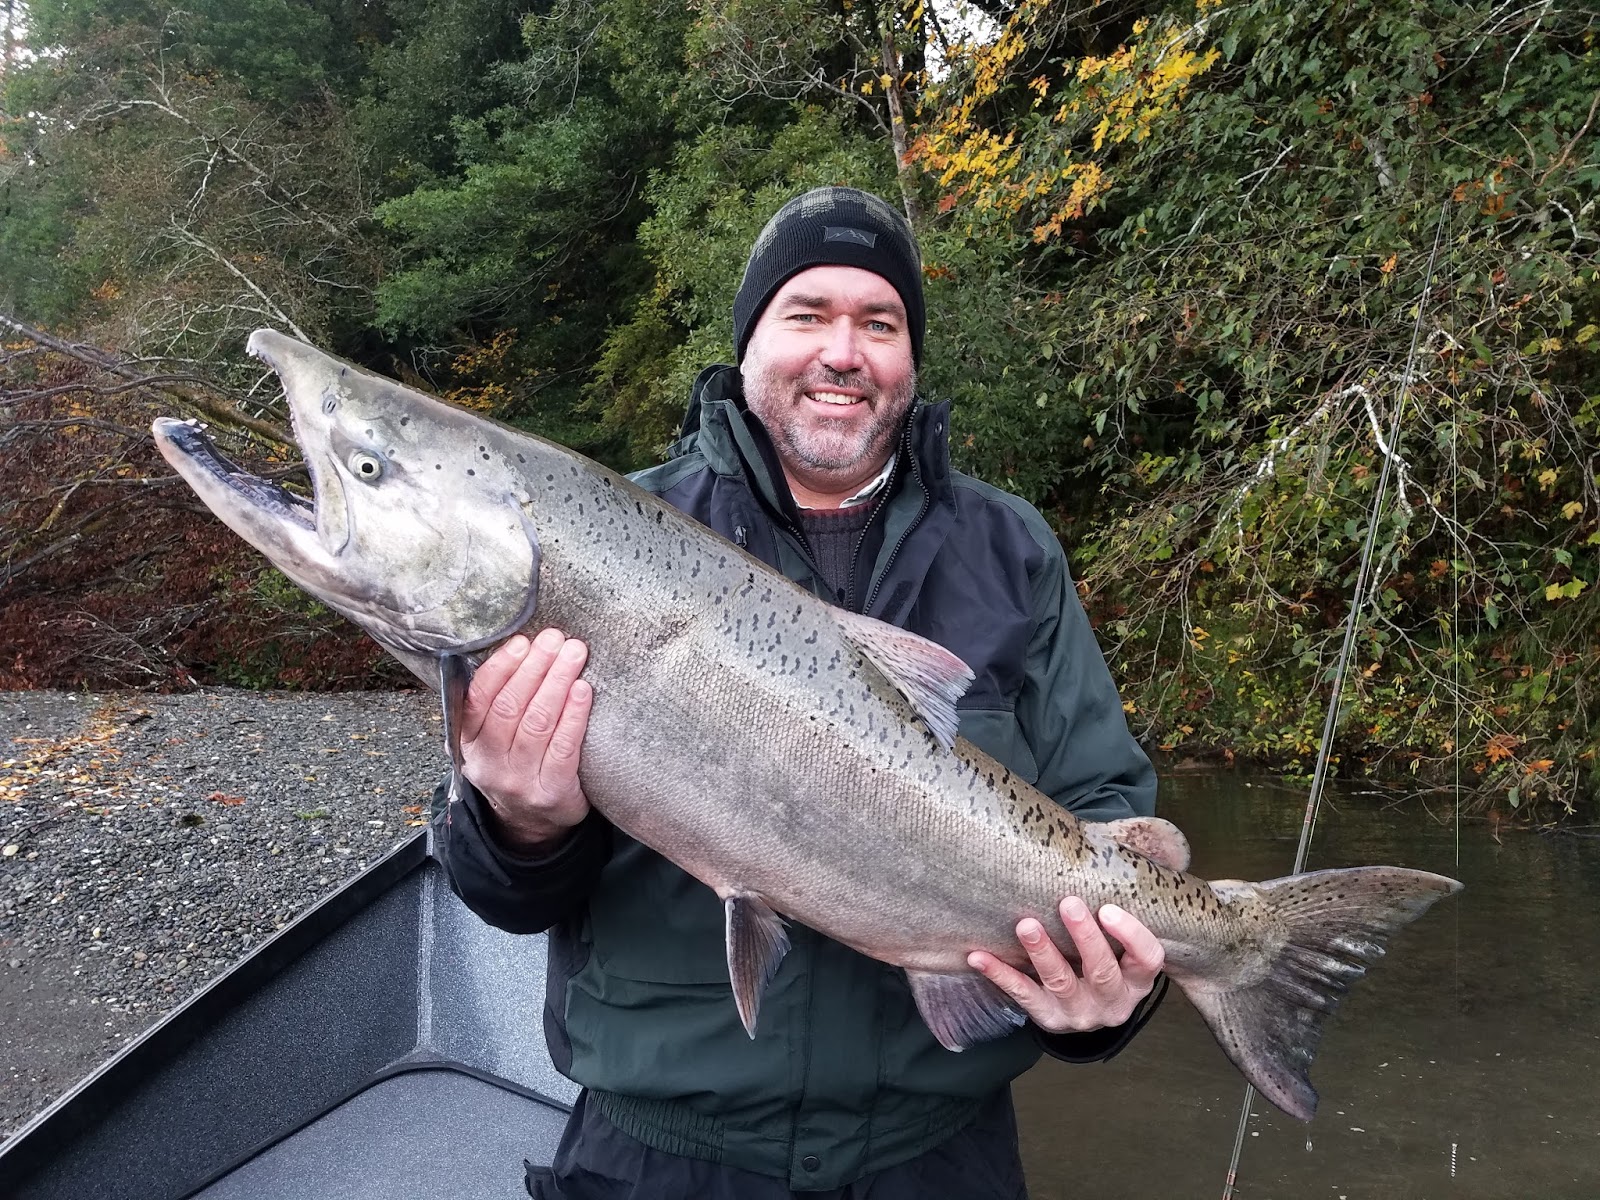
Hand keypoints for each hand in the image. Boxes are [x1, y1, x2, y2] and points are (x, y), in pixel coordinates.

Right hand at [459, 628, 592, 851]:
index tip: (523, 642)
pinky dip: (574, 715)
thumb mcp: (489, 739)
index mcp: (467, 743)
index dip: (501, 667)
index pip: (478, 699)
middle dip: (536, 666)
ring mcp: (519, 781)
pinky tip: (583, 690)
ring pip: (537, 723)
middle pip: (511, 707)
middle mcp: (488, 763)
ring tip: (573, 654)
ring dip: (557, 682)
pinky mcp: (551, 793)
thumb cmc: (514, 763)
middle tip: (556, 639)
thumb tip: (520, 647)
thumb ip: (495, 702)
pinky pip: (563, 748)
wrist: (530, 823)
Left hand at [967, 898, 1164, 1033]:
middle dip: (1084, 937)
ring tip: (1026, 925)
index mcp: (1137, 980)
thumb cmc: (1105, 958)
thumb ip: (1117, 908)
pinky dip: (1000, 975)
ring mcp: (1080, 1014)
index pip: (1147, 958)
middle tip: (1068, 904)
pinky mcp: (1049, 1018)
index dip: (1131, 935)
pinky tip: (979, 957)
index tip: (1108, 908)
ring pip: (1061, 983)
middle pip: (1102, 971)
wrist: (1087, 1007)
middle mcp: (1113, 1002)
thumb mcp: (1121, 944)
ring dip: (1042, 953)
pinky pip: (1023, 996)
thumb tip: (1103, 847)